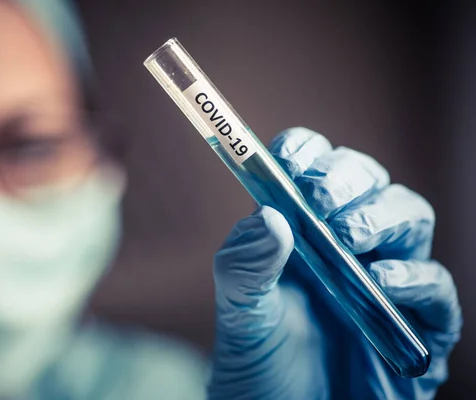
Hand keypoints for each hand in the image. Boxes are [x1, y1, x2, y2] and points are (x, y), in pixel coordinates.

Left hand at [208, 128, 461, 398]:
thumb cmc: (260, 360)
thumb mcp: (239, 311)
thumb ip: (244, 264)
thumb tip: (270, 216)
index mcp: (303, 229)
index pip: (315, 167)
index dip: (306, 153)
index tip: (288, 161)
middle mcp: (348, 244)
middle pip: (369, 180)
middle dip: (348, 178)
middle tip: (320, 200)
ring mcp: (386, 280)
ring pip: (410, 216)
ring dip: (381, 217)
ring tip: (348, 239)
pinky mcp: (417, 324)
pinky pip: (437, 288)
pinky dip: (416, 276)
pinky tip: (382, 281)